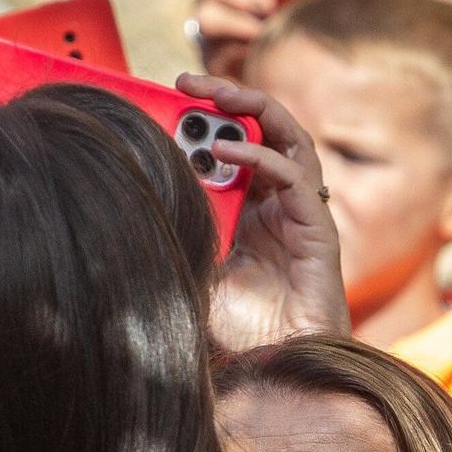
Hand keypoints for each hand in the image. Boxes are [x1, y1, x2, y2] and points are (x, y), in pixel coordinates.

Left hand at [185, 74, 347, 351]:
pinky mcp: (318, 231)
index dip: (206, 120)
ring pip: (289, 140)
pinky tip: (228, 154)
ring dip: (254, 111)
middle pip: (264, 131)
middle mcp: (279, 206)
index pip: (234, 146)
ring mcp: (301, 215)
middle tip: (188, 81)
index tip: (167, 99)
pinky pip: (295, 178)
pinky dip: (263, 159)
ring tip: (215, 95)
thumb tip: (133, 197)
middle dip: (229, 99)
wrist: (274, 371)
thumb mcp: (192, 271)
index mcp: (252, 211)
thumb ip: (179, 233)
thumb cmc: (238, 333)